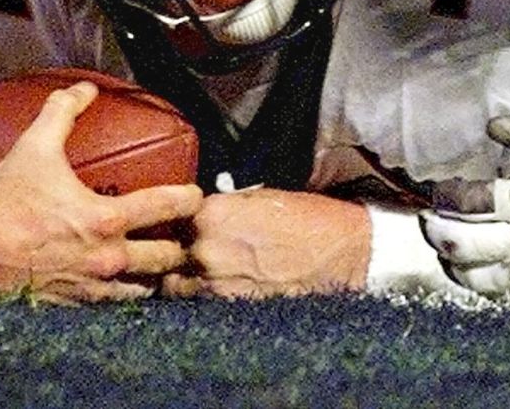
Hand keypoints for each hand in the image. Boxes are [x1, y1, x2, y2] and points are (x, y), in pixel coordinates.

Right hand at [0, 81, 202, 302]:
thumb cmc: (2, 202)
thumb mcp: (33, 147)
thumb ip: (63, 111)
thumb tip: (84, 88)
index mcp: (104, 220)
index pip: (165, 207)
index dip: (188, 199)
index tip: (196, 194)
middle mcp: (105, 259)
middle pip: (166, 259)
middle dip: (178, 246)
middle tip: (180, 234)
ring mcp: (91, 289)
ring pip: (144, 289)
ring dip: (154, 276)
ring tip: (158, 263)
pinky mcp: (73, 309)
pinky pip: (114, 308)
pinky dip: (125, 296)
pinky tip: (124, 284)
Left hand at [160, 188, 369, 297]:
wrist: (344, 256)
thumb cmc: (310, 221)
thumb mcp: (263, 197)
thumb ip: (226, 207)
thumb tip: (203, 213)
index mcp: (213, 212)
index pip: (170, 216)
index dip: (175, 222)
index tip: (180, 226)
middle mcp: (205, 249)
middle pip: (165, 255)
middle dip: (174, 254)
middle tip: (189, 254)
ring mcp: (213, 285)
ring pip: (174, 287)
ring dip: (183, 281)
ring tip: (203, 277)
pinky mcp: (226, 312)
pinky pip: (196, 308)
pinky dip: (200, 302)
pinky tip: (218, 294)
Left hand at [420, 113, 509, 301]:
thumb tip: (495, 123)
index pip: (470, 199)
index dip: (448, 194)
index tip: (437, 187)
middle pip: (460, 241)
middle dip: (437, 230)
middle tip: (427, 220)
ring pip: (472, 276)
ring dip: (451, 261)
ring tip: (444, 250)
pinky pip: (497, 296)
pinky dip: (476, 285)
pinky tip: (474, 276)